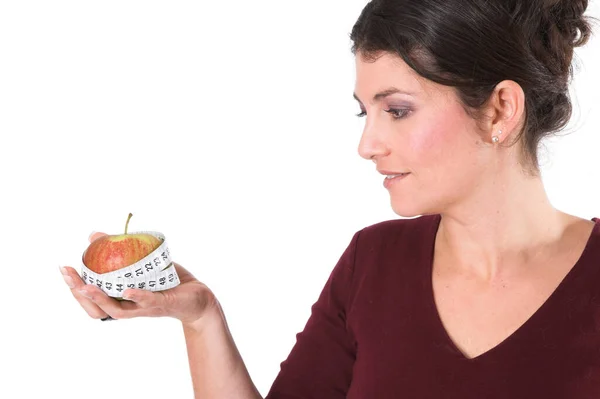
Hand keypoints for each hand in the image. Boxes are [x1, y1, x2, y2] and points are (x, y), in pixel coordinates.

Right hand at [60, 232, 219, 328]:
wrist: (197, 296)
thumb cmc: (166, 281)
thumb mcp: (140, 263)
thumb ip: (118, 252)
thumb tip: (93, 235)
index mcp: (120, 300)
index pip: (91, 300)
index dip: (75, 288)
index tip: (64, 269)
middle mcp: (129, 308)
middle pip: (96, 308)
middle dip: (79, 293)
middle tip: (68, 275)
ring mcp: (144, 308)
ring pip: (116, 310)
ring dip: (100, 298)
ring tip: (86, 286)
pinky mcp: (161, 304)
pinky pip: (146, 302)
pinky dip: (136, 296)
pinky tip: (126, 289)